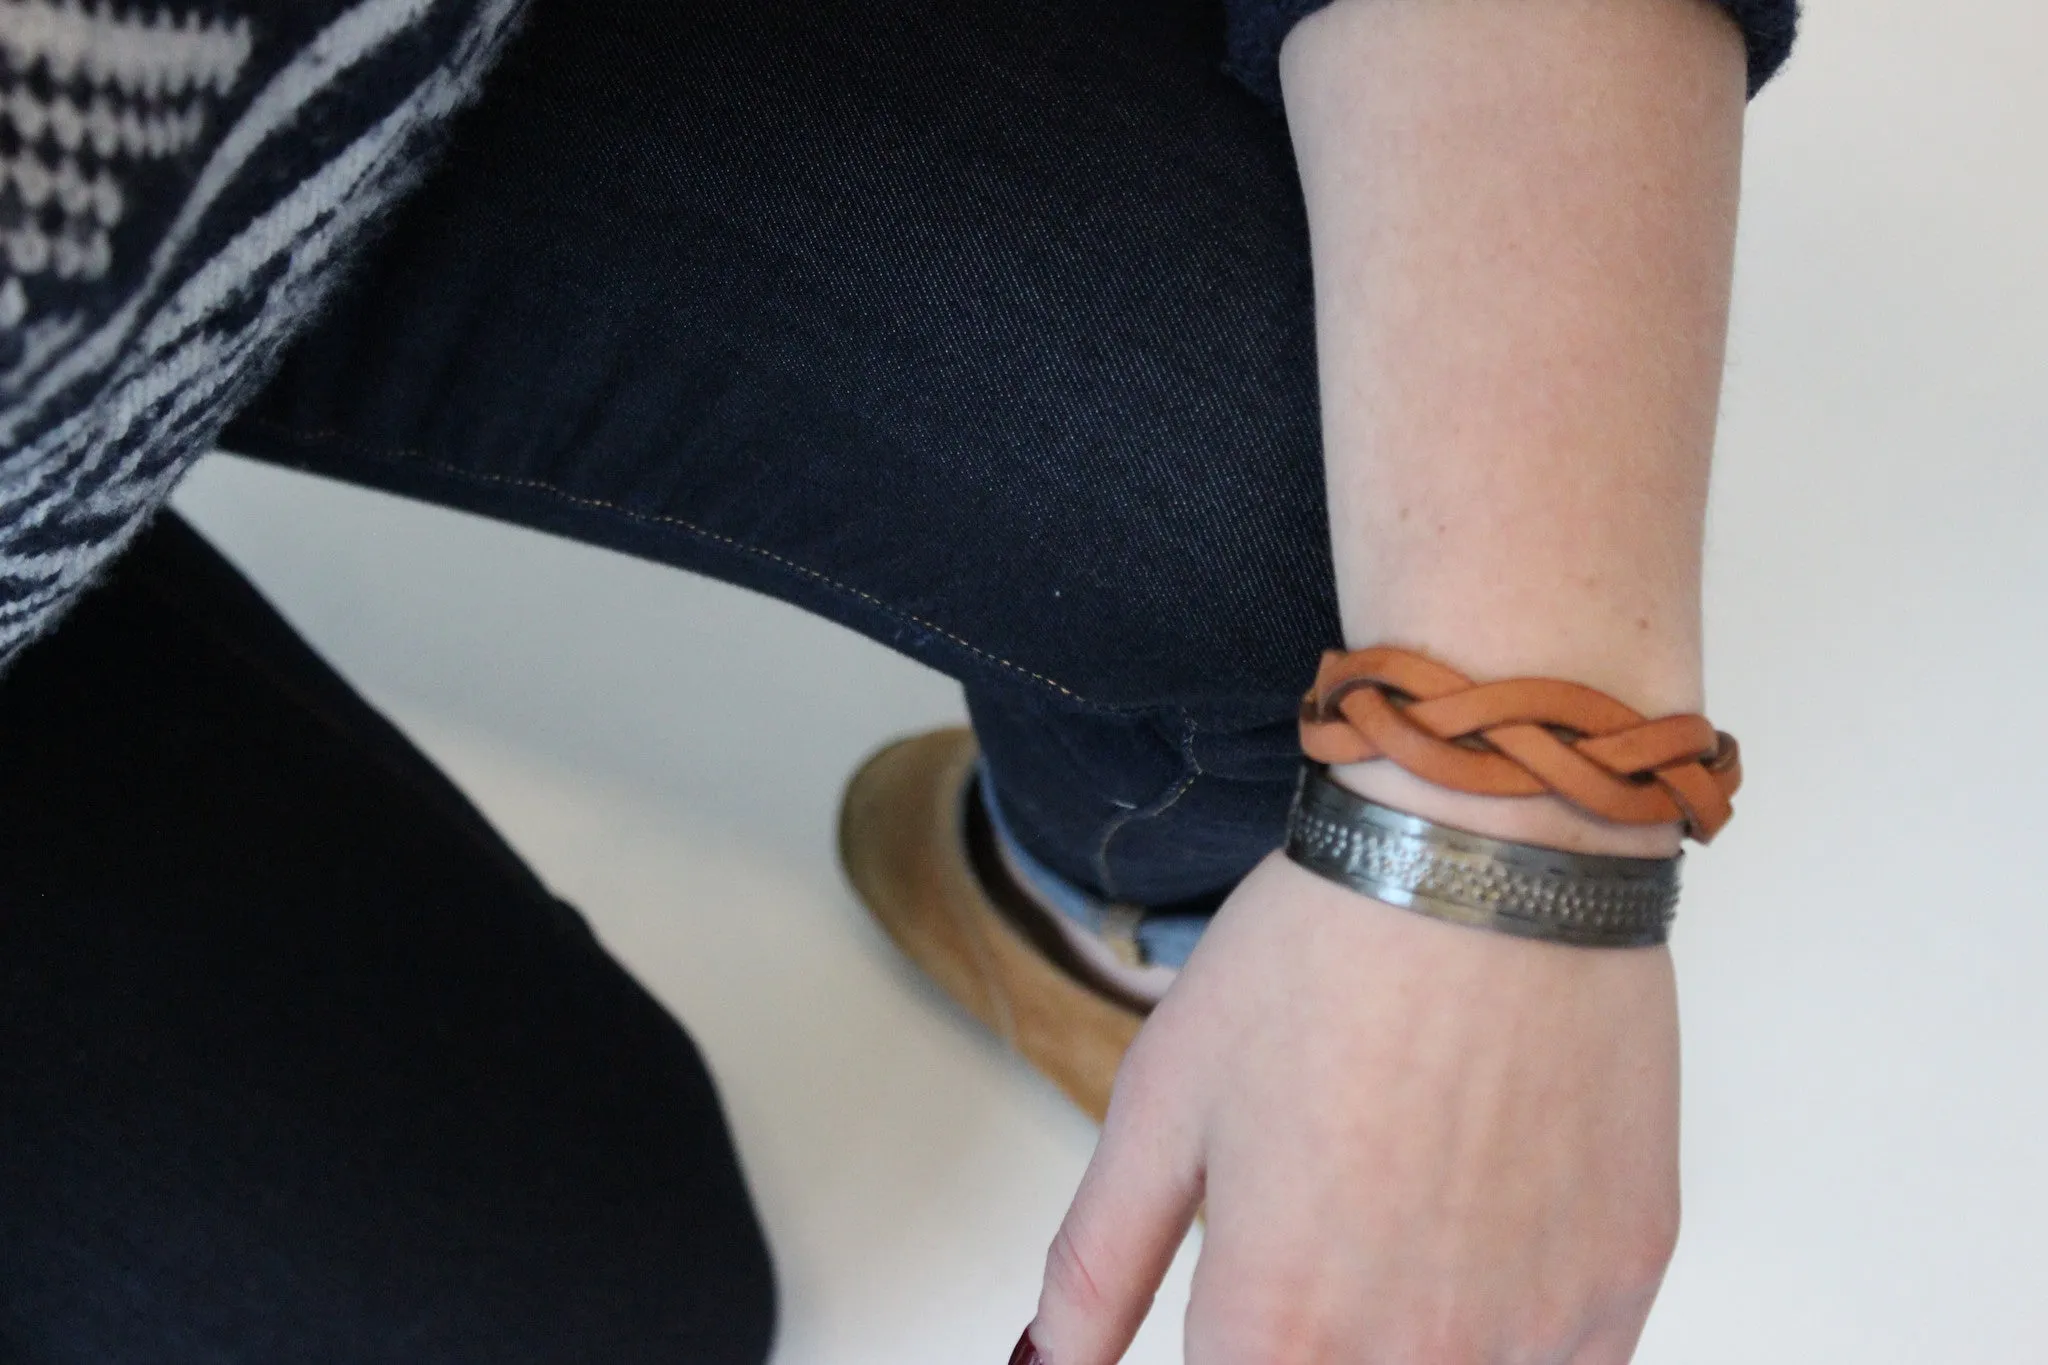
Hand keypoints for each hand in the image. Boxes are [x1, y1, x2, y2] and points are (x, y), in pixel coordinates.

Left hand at [1022, 849, 1680, 1363]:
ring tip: (1397, 1210)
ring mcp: (1532, 1332)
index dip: (1224, 1358)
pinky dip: (1511, 1336)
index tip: (1242, 1299)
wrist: (1485, 856)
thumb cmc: (1319, 956)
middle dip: (1308, 1349)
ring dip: (1409, 1344)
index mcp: (1278, 1325)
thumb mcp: (1161, 1101)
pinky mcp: (1622, 1285)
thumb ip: (1097, 1265)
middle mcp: (1411, 1356)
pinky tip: (1481, 1233)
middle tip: (1320, 1241)